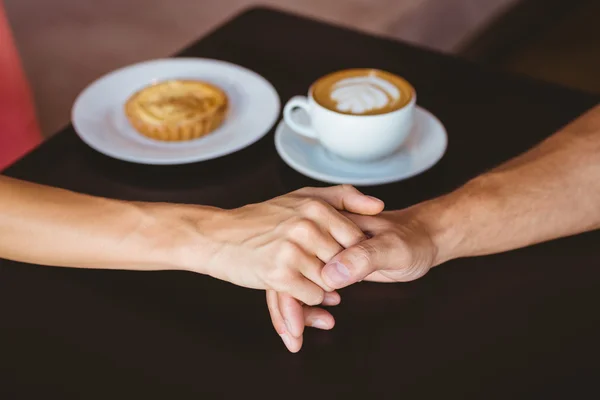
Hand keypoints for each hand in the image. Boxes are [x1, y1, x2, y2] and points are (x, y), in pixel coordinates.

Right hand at [191, 185, 383, 304]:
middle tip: (311, 265)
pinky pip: (312, 296)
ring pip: (330, 282)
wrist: (219, 236)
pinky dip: (305, 296)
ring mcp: (292, 250)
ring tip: (298, 272)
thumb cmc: (262, 219)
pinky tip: (291, 282)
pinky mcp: (278, 274)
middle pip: (344, 263)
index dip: (349, 253)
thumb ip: (344, 198)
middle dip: (334, 271)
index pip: (356, 239)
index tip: (332, 253)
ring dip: (319, 285)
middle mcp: (306, 225)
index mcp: (315, 205)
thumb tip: (379, 205)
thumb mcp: (302, 198)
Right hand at [268, 209, 438, 351]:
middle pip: (288, 272)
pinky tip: (314, 322)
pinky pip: (304, 285)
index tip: (294, 324)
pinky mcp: (326, 262)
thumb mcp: (392, 247)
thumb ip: (364, 257)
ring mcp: (318, 248)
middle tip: (295, 339)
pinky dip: (303, 307)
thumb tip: (330, 275)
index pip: (296, 259)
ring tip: (298, 339)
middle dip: (287, 309)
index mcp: (324, 220)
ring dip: (291, 312)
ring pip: (292, 281)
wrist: (421, 236)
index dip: (293, 293)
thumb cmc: (410, 239)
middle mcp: (315, 232)